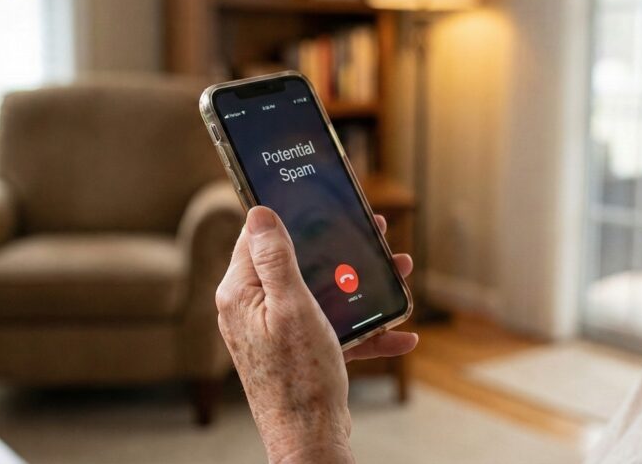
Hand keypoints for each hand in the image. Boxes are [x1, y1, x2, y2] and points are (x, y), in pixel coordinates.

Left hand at [216, 206, 416, 463]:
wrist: (309, 440)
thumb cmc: (299, 377)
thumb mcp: (292, 307)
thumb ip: (274, 258)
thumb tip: (259, 212)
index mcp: (241, 293)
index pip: (258, 238)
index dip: (290, 218)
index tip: (321, 202)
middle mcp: (253, 311)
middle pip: (296, 264)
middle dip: (338, 250)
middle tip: (372, 234)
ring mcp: (275, 334)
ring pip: (320, 295)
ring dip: (360, 287)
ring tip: (399, 273)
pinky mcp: (296, 354)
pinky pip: (330, 331)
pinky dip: (363, 330)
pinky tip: (399, 334)